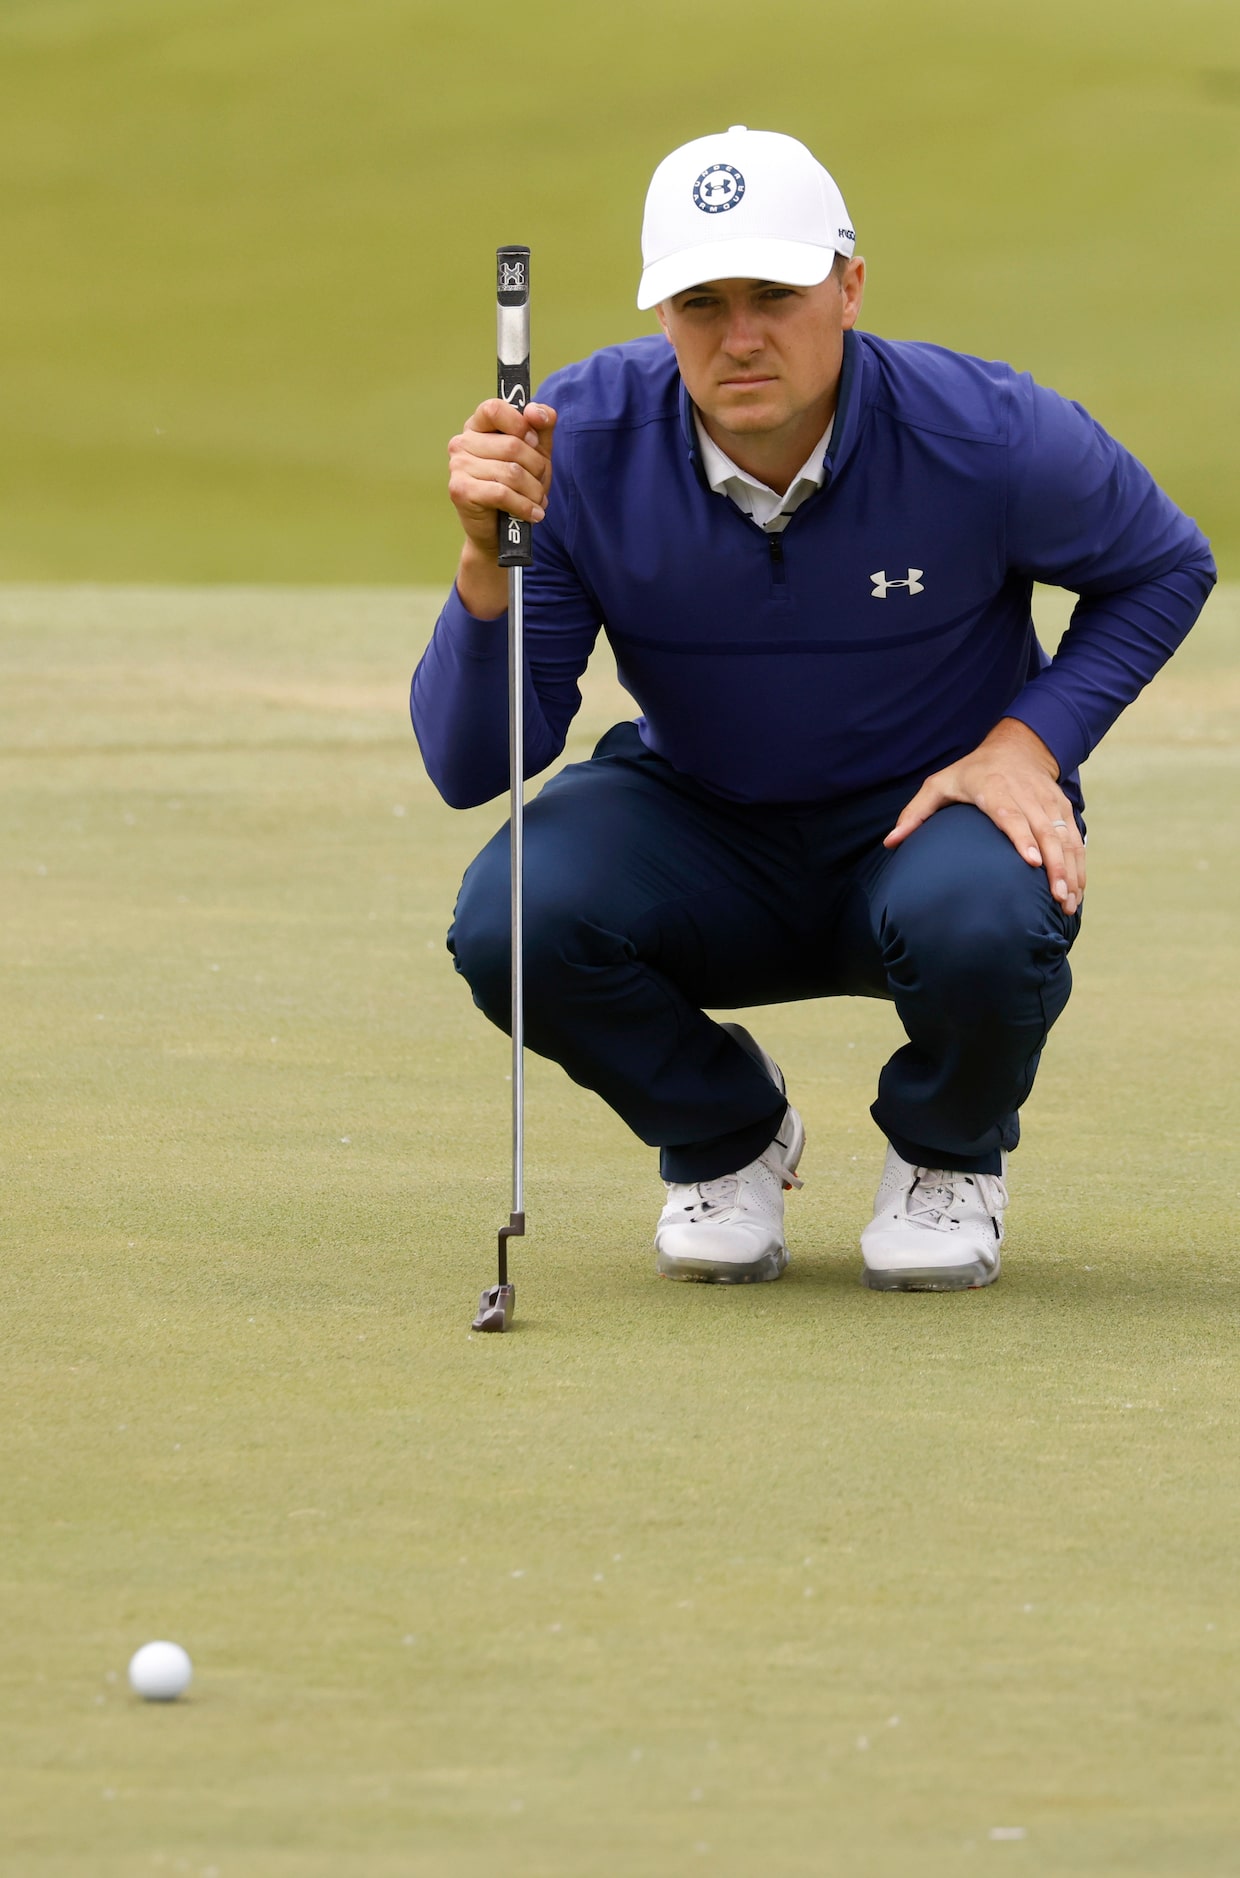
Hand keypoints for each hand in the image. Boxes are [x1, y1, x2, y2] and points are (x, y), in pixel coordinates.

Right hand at [448, 399, 556, 616]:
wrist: (499, 533)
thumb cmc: (517, 487)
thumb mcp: (535, 454)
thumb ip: (540, 428)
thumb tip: (537, 411)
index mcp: (478, 426)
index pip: (495, 408)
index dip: (520, 423)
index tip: (533, 441)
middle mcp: (462, 442)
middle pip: (512, 445)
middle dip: (537, 468)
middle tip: (541, 483)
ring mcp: (458, 466)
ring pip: (511, 471)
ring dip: (534, 491)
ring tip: (538, 502)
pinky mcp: (460, 490)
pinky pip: (502, 493)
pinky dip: (524, 506)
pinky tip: (533, 514)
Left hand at [884, 718, 1084, 914]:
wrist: (1016, 746)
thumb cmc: (970, 772)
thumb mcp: (938, 785)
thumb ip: (915, 814)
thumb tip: (890, 842)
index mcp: (993, 788)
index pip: (1011, 815)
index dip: (1022, 838)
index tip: (1033, 863)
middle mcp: (1025, 794)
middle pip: (1045, 831)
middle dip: (1055, 865)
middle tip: (1057, 897)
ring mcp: (1047, 801)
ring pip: (1065, 837)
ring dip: (1070, 870)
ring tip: (1068, 902)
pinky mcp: (1062, 808)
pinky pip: (1074, 838)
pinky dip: (1078, 864)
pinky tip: (1077, 890)